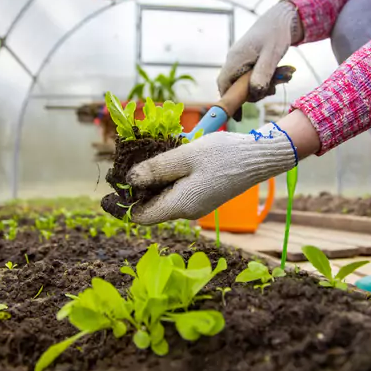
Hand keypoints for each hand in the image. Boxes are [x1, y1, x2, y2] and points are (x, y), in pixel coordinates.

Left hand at [116, 123, 297, 224]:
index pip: (141, 216)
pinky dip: (167, 179)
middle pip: (151, 207)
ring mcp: (197, 205)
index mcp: (180, 205)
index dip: (123, 204)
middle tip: (126, 164)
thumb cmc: (223, 155)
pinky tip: (167, 161)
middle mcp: (187, 211)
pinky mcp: (204, 196)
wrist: (258, 157)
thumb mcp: (185, 156)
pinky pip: (177, 192)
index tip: (112, 186)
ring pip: (164, 198)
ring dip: (152, 182)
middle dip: (136, 190)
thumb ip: (156, 169)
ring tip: (145, 159)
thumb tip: (129, 180)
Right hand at [217, 1, 301, 106]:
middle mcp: (234, 61)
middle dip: (255, 92)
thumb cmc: (276, 33)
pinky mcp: (248, 62)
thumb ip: (263, 73)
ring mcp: (240, 61)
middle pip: (236, 87)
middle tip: (274, 88)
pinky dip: (265, 80)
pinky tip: (279, 75)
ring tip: (283, 77)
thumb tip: (254, 92)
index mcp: (235, 59)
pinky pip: (252, 77)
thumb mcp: (272, 54)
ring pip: (246, 83)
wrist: (281, 18)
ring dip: (264, 85)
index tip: (238, 116)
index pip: (224, 85)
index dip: (228, 101)